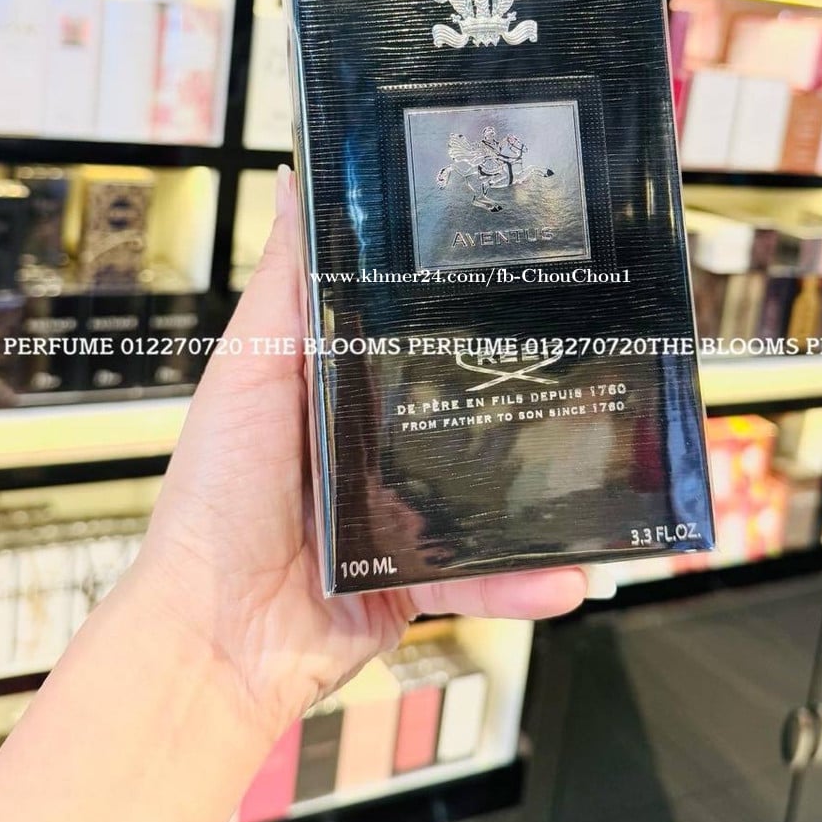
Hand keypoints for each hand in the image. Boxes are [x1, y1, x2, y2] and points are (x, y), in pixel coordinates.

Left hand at [134, 167, 586, 747]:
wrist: (213, 640)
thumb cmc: (215, 498)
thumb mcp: (250, 374)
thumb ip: (286, 288)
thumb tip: (294, 181)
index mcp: (340, 387)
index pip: (413, 330)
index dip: (461, 303)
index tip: (521, 270)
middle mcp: (377, 444)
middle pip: (465, 406)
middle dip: (526, 394)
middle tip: (594, 366)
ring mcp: (404, 512)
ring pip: (494, 494)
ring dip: (549, 496)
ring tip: (608, 481)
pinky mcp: (419, 576)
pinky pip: (485, 574)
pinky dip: (524, 580)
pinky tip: (567, 573)